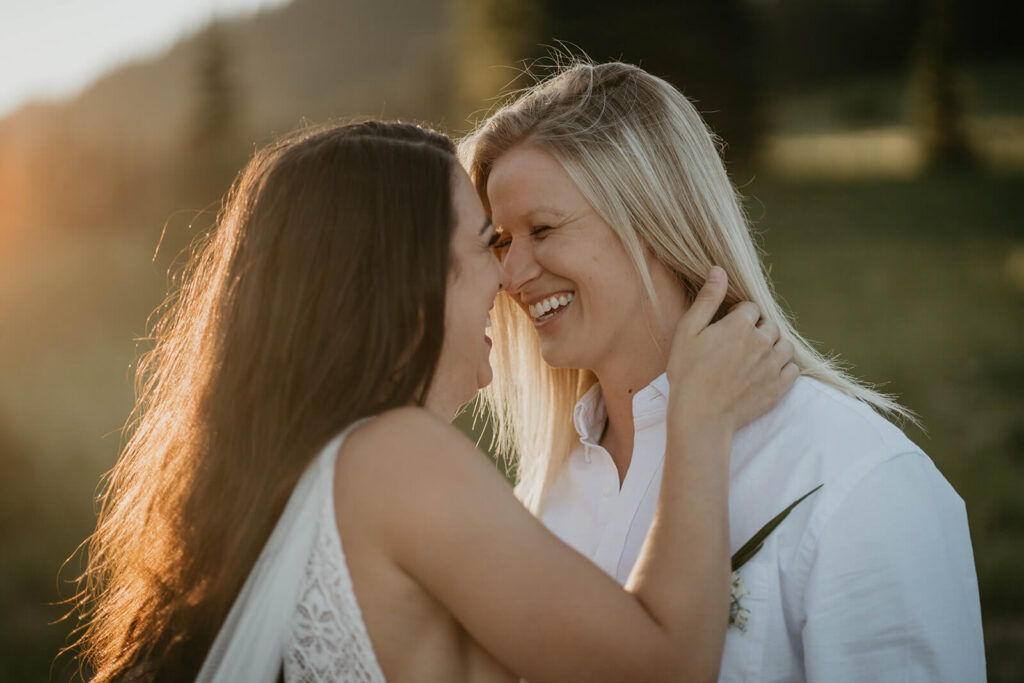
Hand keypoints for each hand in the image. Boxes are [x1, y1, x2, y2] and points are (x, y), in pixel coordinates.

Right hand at [666, 266, 797, 433]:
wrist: (701, 416)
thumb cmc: (688, 373)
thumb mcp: (688, 331)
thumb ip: (707, 299)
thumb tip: (719, 270)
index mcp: (740, 325)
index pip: (750, 308)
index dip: (737, 316)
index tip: (725, 328)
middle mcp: (762, 341)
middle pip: (770, 324)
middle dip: (757, 329)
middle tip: (738, 344)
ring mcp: (773, 365)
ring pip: (785, 344)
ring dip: (773, 346)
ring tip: (754, 356)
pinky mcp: (779, 387)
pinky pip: (793, 369)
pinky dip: (783, 367)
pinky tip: (766, 371)